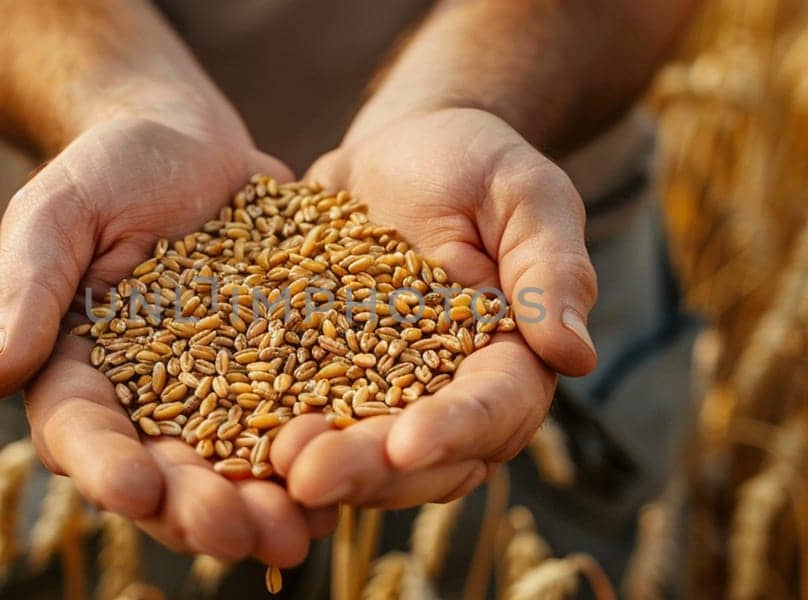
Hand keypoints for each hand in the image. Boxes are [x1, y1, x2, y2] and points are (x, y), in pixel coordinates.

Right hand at [0, 114, 332, 564]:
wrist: (189, 138)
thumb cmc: (106, 168)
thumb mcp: (56, 212)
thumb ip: (25, 291)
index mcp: (73, 376)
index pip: (81, 435)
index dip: (107, 469)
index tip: (136, 491)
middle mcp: (143, 405)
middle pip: (164, 476)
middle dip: (197, 513)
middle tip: (236, 536)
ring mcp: (215, 399)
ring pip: (234, 471)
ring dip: (263, 509)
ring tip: (299, 534)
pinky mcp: (280, 377)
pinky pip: (298, 427)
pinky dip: (318, 459)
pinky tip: (352, 480)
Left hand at [273, 107, 598, 507]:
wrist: (401, 148)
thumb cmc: (478, 163)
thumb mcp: (526, 195)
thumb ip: (551, 271)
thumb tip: (574, 356)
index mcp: (513, 360)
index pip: (494, 408)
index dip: (453, 430)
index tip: (408, 446)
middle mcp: (451, 396)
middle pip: (422, 459)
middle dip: (369, 473)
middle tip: (309, 475)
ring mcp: (387, 399)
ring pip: (362, 460)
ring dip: (321, 470)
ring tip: (271, 466)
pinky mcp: (326, 385)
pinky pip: (304, 423)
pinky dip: (272, 441)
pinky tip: (232, 447)